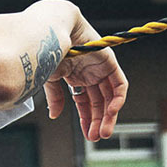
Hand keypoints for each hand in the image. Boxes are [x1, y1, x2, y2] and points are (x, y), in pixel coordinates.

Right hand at [43, 15, 128, 142]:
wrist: (55, 28)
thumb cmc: (47, 49)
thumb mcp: (50, 78)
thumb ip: (55, 97)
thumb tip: (54, 116)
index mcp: (74, 78)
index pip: (84, 102)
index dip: (86, 119)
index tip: (87, 135)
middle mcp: (88, 75)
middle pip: (98, 102)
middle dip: (98, 121)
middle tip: (97, 137)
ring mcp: (100, 69)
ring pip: (109, 97)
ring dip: (108, 115)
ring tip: (104, 131)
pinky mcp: (110, 63)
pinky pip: (119, 85)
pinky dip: (117, 99)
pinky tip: (111, 112)